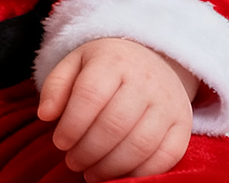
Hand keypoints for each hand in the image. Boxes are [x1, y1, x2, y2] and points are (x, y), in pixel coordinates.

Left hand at [37, 38, 197, 181]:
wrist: (153, 58)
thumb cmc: (106, 65)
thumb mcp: (76, 62)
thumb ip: (56, 86)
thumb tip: (45, 115)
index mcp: (113, 59)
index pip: (90, 95)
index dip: (71, 124)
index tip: (59, 142)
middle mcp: (145, 79)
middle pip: (114, 124)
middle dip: (88, 150)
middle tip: (72, 162)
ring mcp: (168, 102)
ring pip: (140, 144)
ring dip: (111, 166)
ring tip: (90, 172)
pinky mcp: (183, 124)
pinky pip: (166, 157)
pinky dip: (140, 172)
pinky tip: (119, 174)